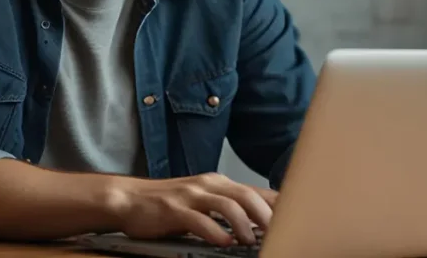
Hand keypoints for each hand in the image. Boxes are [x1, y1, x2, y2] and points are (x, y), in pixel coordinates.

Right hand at [106, 172, 277, 246]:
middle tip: (281, 233)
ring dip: (243, 224)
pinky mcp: (174, 209)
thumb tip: (261, 221)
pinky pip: (199, 219)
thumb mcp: (203, 200)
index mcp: (218, 184)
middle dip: (266, 215)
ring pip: (226, 205)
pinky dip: (214, 231)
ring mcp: (190, 196)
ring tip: (252, 241)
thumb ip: (228, 206)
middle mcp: (208, 185)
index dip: (277, 204)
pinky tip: (223, 242)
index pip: (255, 191)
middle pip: (246, 195)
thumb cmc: (168, 204)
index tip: (297, 217)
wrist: (129, 199)